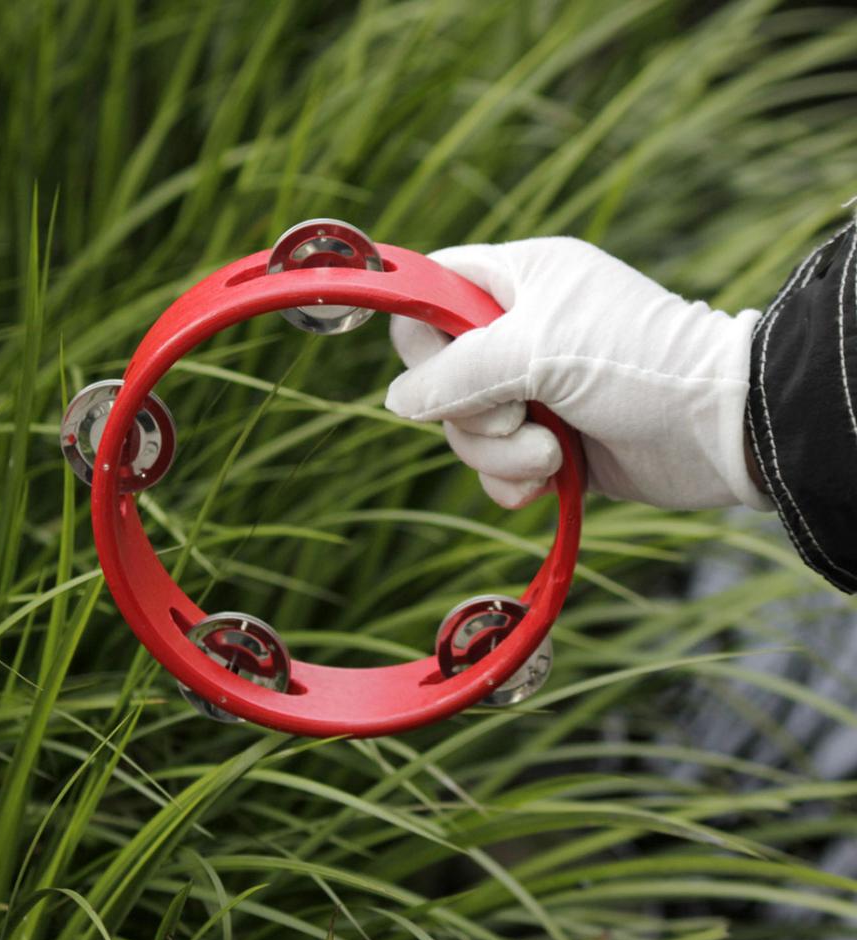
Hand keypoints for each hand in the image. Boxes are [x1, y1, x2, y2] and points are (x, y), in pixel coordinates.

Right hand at [386, 237, 771, 510]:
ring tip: (554, 453)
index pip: (432, 291)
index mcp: (518, 281)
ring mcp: (532, 391)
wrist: (718, 429)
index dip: (422, 332)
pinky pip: (495, 467)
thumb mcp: (540, 350)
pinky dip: (514, 480)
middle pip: (438, 377)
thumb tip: (398, 402)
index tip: (441, 367)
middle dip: (471, 412)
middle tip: (521, 414)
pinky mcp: (546, 441)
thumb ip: (458, 372)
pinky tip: (550, 479)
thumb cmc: (638, 363)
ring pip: (464, 430)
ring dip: (502, 453)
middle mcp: (517, 332)